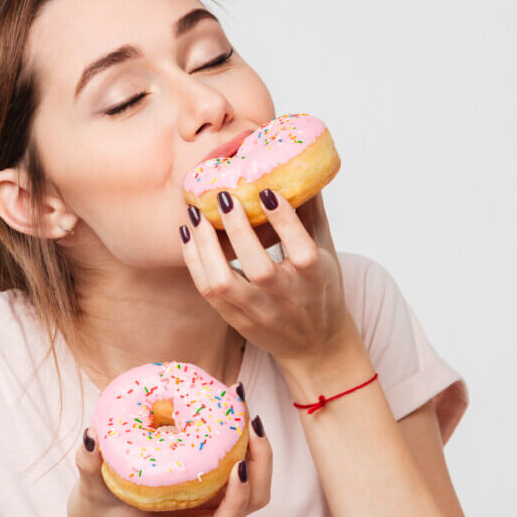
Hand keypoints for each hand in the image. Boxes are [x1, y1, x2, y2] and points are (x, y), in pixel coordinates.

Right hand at [67, 392, 272, 516]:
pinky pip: (233, 461)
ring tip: (242, 406)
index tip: (239, 467)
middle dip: (261, 461)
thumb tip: (91, 435)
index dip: (239, 498)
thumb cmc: (99, 513)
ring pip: (252, 480)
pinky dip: (238, 437)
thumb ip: (87, 467)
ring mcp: (208, 497)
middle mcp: (202, 514)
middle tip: (250, 421)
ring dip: (256, 446)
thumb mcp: (88, 492)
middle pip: (253, 499)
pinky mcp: (205, 481)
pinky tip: (224, 405)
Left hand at [179, 189, 355, 366]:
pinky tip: (189, 235)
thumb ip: (312, 214)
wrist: (316, 346)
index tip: (266, 192)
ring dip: (205, 247)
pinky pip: (207, 292)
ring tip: (196, 215)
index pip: (301, 249)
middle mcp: (287, 297)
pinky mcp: (237, 320)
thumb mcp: (327, 253)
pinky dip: (194, 262)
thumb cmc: (321, 291)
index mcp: (315, 277)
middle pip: (259, 268)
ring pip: (223, 284)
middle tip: (224, 196)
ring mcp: (259, 311)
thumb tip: (302, 170)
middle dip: (238, 230)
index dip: (284, 221)